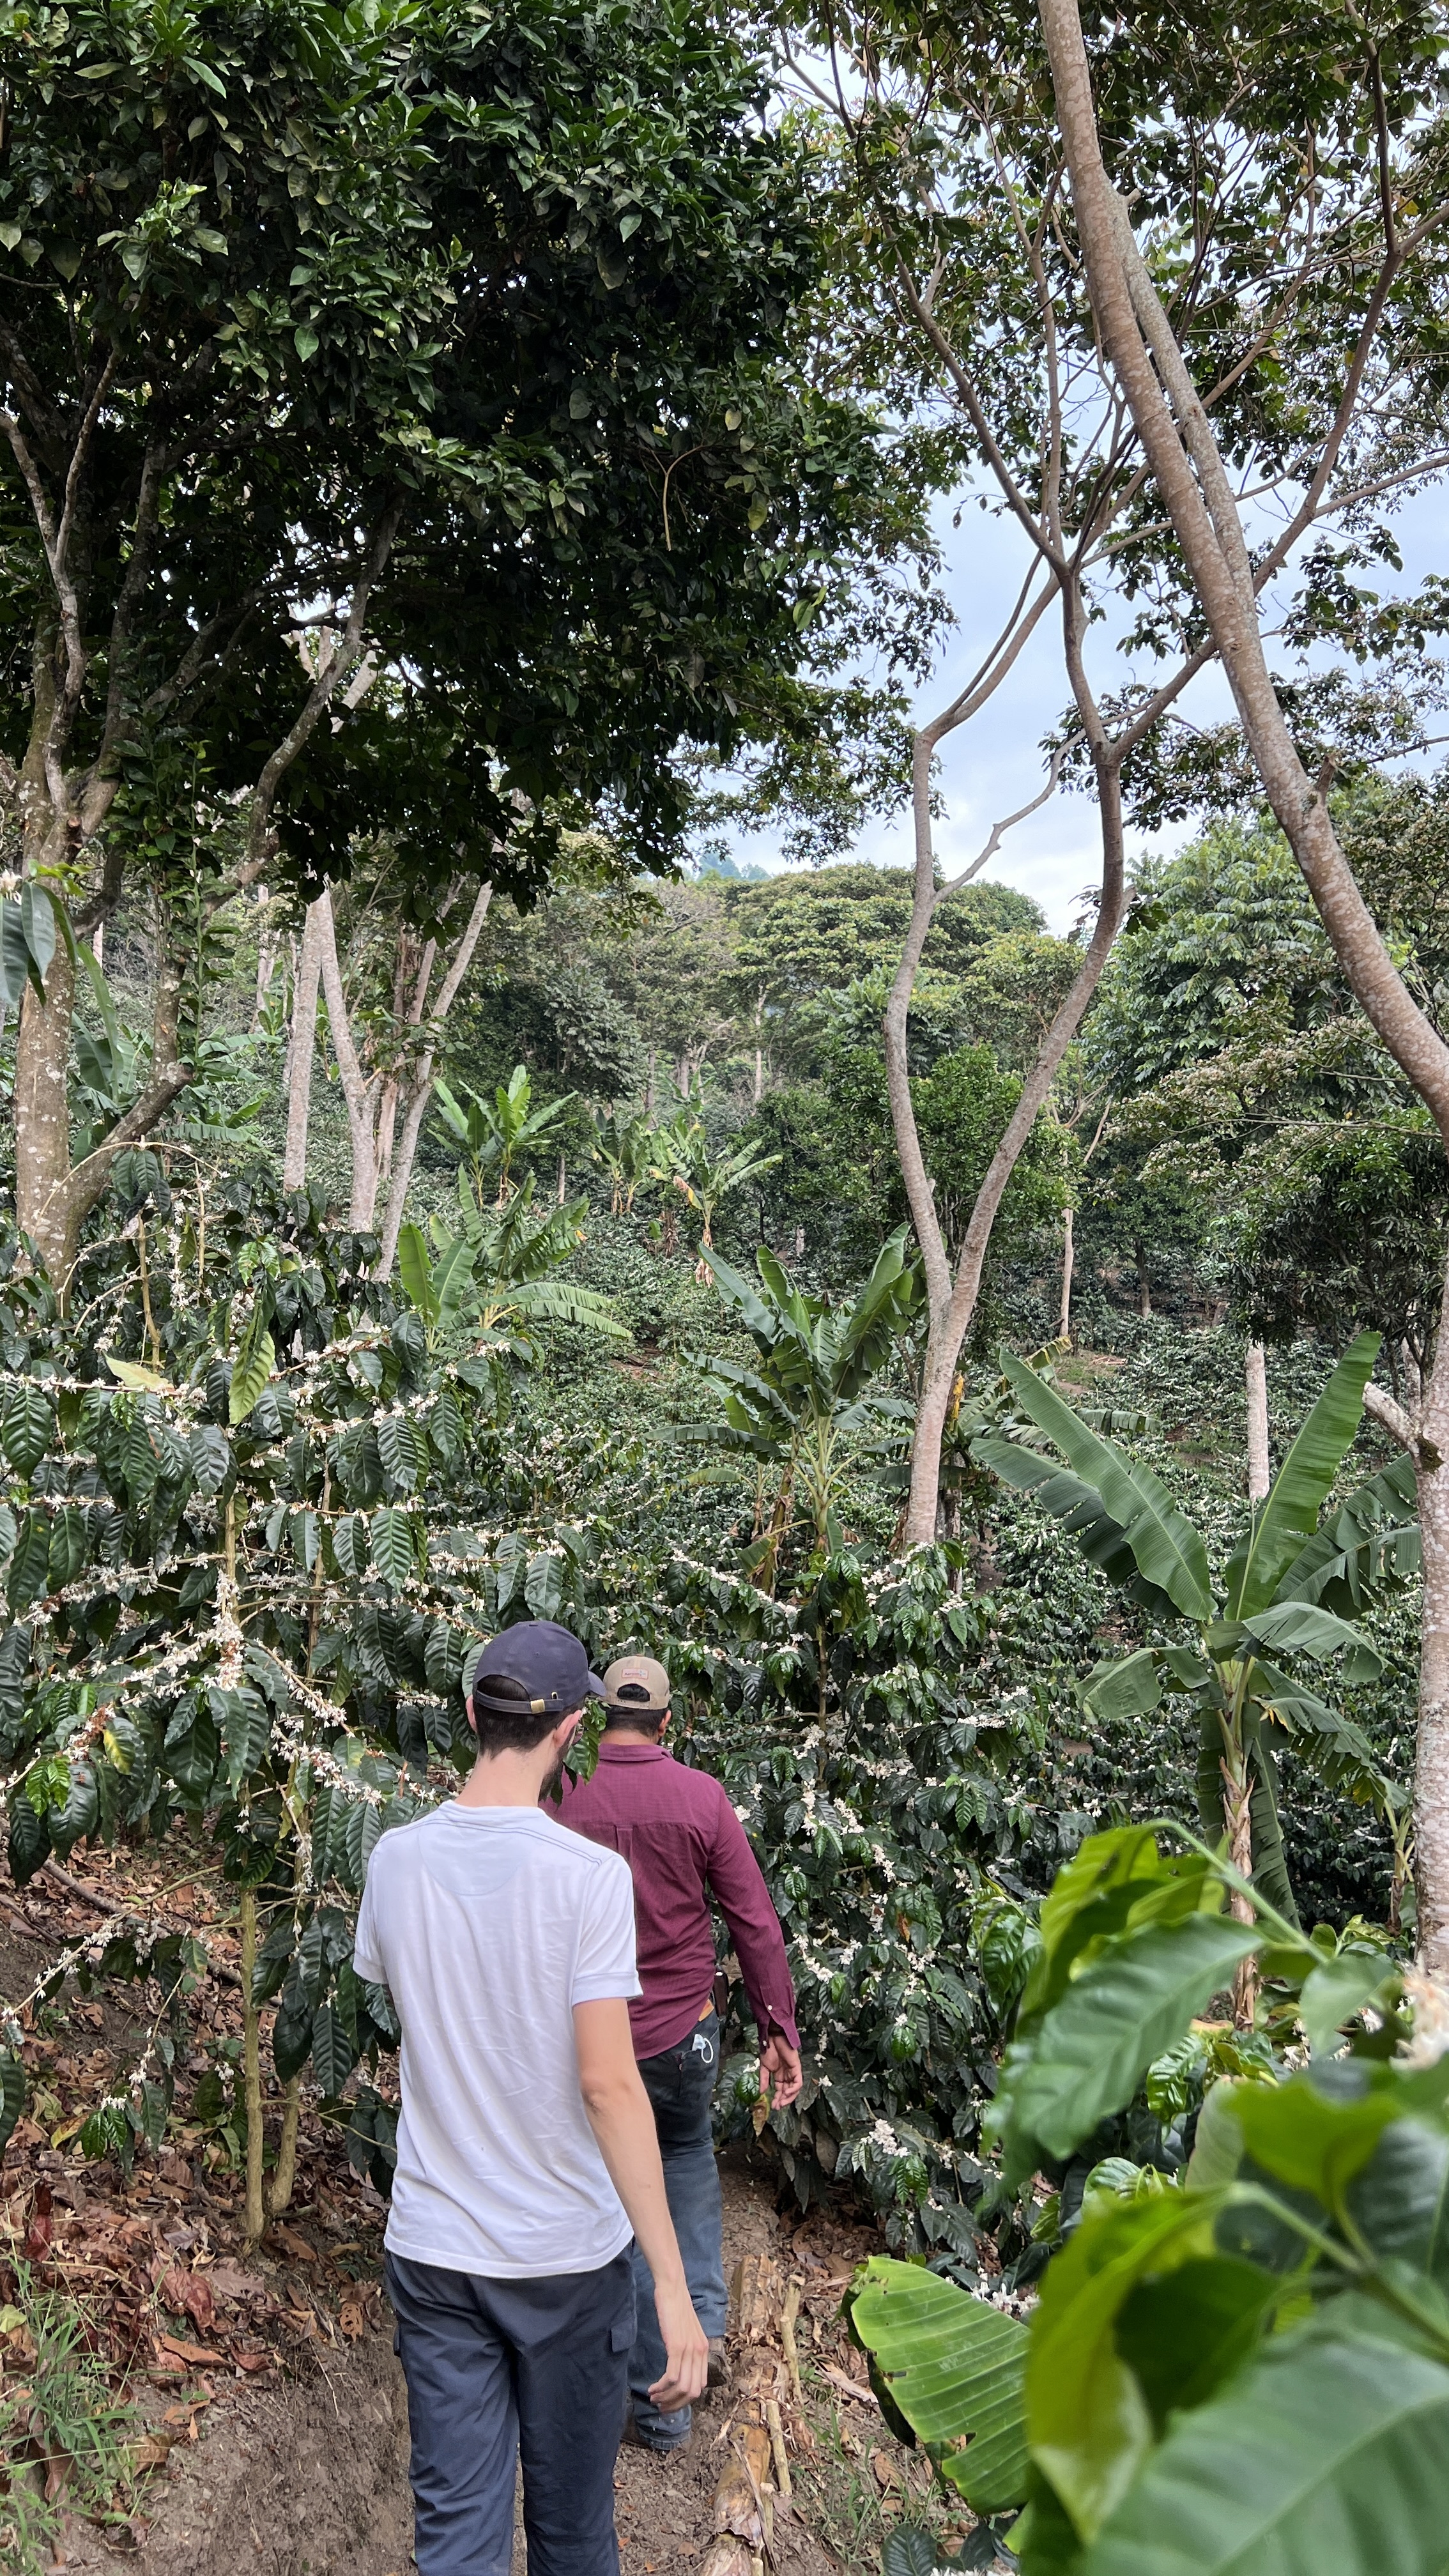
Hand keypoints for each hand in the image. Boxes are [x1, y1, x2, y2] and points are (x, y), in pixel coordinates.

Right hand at [648, 2276, 708, 2412]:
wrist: (672, 2288)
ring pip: (682, 2388)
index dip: (684, 2400)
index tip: (670, 2402)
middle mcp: (700, 2353)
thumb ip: (686, 2349)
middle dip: (675, 2404)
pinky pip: (672, 2377)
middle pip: (693, 2392)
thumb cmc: (675, 2308)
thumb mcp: (686, 2332)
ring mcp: (689, 2350)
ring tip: (653, 2398)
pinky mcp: (677, 2346)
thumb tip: (678, 2367)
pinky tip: (652, 2388)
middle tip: (660, 2406)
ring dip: (666, 2398)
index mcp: (703, 2351)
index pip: (699, 2386)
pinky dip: (661, 2387)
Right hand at [760, 2034, 801, 2109]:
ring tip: (781, 2102)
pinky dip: (794, 2089)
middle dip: (783, 2100)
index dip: (777, 2099)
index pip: (780, 2090)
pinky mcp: (797, 2068)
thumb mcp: (764, 2067)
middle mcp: (787, 2075)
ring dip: (788, 2097)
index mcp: (779, 2075)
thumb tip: (761, 2092)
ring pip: (794, 2089)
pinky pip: (798, 2082)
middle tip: (777, 2107)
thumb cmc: (769, 2049)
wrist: (773, 2037)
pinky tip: (787, 2092)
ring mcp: (793, 2072)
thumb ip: (764, 2080)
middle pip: (788, 2092)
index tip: (772, 2106)